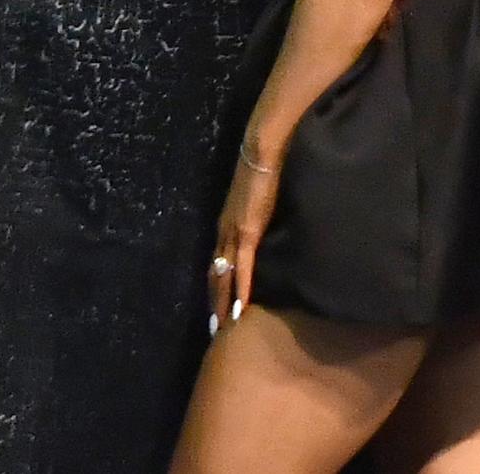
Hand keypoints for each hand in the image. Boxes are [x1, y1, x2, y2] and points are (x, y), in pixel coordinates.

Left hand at [209, 154, 280, 331]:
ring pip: (224, 275)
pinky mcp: (247, 230)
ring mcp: (233, 232)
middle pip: (215, 273)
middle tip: (215, 328)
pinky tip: (241, 308)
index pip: (217, 261)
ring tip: (224, 326)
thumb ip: (256, 215)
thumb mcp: (256, 200)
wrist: (263, 151)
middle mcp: (224, 231)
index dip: (216, 284)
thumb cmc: (264, 170)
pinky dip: (241, 288)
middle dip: (215, 300)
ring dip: (223, 301)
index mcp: (226, 223)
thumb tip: (263, 229)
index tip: (217, 306)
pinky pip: (243, 266)